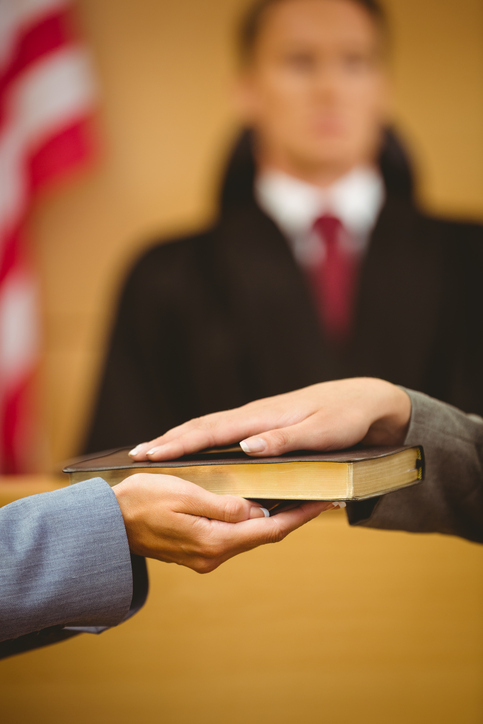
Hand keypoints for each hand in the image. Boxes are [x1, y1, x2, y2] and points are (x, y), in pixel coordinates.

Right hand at [113, 473, 331, 572]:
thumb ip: (223, 505)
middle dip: (291, 515)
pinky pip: (232, 535)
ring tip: (293, 495)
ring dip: (271, 518)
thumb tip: (257, 511)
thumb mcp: (184, 494)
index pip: (270, 529)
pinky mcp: (197, 550)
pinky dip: (249, 521)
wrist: (106, 524)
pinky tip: (256, 505)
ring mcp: (205, 556)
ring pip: (249, 535)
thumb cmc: (140, 502)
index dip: (300, 515)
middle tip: (315, 494)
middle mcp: (214, 555)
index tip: (324, 502)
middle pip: (264, 534)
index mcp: (214, 541)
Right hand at [128, 377, 410, 460]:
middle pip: (203, 427)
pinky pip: (224, 432)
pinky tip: (196, 449)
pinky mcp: (264, 424)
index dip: (179, 443)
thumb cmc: (345, 418)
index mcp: (263, 418)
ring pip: (211, 428)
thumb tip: (245, 447)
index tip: (150, 453)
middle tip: (137, 455)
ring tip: (154, 451)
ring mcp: (258, 419)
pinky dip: (202, 439)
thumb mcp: (321, 433)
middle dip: (169, 441)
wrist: (366, 400)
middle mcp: (255, 416)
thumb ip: (284, 441)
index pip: (212, 431)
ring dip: (181, 439)